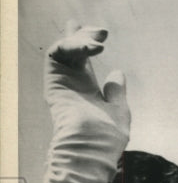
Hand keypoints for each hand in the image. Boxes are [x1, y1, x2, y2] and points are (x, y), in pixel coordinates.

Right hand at [41, 22, 130, 182]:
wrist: (92, 150)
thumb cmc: (106, 141)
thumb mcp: (119, 112)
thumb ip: (116, 93)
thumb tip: (117, 73)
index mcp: (88, 91)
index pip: (85, 62)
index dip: (87, 44)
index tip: (97, 31)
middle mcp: (72, 83)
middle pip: (72, 50)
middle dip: (85, 35)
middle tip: (103, 32)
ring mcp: (62, 82)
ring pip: (64, 48)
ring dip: (81, 39)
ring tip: (99, 43)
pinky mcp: (54, 81)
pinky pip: (56, 54)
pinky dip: (71, 45)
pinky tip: (90, 48)